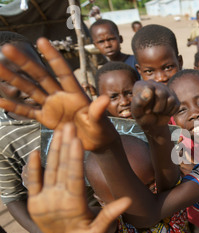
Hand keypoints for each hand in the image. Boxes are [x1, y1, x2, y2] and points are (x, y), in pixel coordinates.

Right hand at [0, 37, 117, 150]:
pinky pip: (27, 111)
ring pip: (30, 90)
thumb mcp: (100, 122)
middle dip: (25, 62)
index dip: (53, 57)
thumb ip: (98, 111)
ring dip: (14, 79)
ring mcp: (52, 106)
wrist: (96, 143)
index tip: (41, 40)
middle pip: (41, 76)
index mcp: (76, 94)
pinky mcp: (46, 118)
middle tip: (7, 47)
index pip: (63, 72)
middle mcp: (61, 96)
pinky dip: (14, 106)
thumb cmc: (102, 131)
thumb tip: (106, 98)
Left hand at [26, 122, 130, 232]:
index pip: (74, 177)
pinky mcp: (34, 201)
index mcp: (72, 206)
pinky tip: (35, 151)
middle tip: (68, 126)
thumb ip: (110, 215)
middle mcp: (55, 200)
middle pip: (61, 169)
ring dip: (53, 149)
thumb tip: (128, 200)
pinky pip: (32, 181)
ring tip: (59, 131)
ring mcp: (42, 200)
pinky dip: (32, 166)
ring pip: (49, 170)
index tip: (76, 140)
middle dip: (65, 145)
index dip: (74, 158)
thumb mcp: (100, 230)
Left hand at [131, 80, 178, 135]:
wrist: (153, 124)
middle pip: (162, 93)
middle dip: (158, 107)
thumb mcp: (137, 112)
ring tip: (158, 112)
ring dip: (164, 110)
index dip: (149, 102)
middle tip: (153, 112)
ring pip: (170, 99)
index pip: (149, 88)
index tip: (146, 110)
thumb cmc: (143, 117)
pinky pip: (176, 105)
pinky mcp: (174, 97)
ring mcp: (165, 90)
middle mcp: (154, 84)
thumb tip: (149, 90)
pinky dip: (170, 112)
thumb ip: (138, 101)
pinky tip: (164, 112)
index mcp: (142, 85)